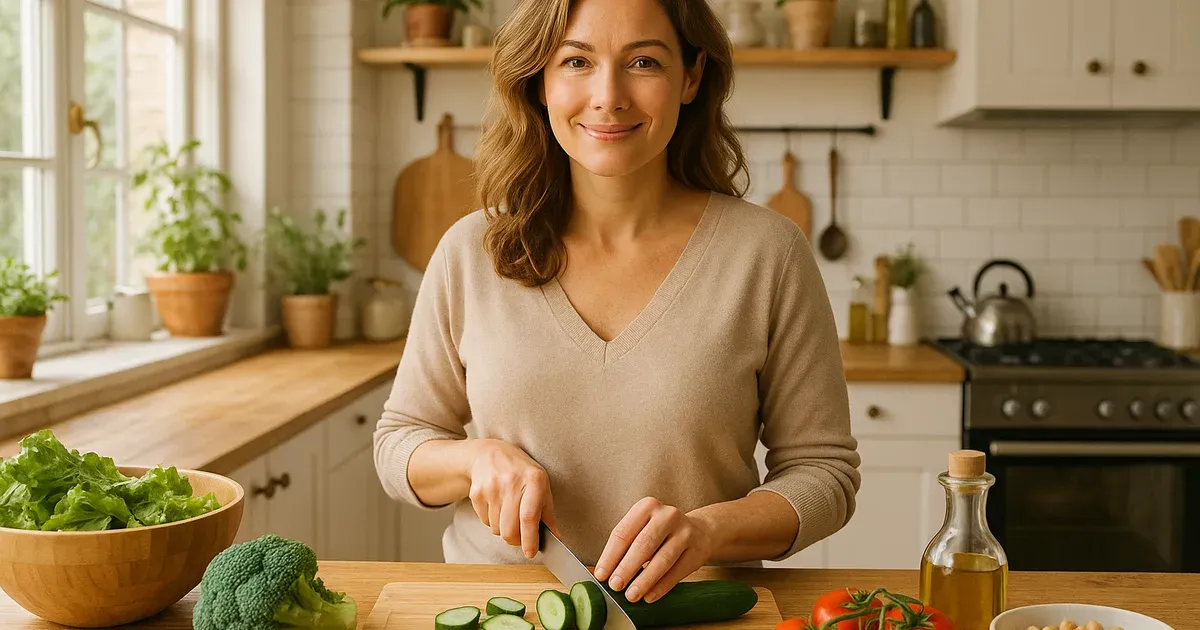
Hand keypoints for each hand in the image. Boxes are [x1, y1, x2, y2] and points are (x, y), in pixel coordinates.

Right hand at [468, 439, 558, 558]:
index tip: (530, 553)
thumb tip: (555, 538)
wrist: (491, 453)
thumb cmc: (522, 472)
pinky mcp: (476, 492)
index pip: (529, 516)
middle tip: (519, 537)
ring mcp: (491, 487)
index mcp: (533, 480)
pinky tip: (496, 505)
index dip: (530, 538)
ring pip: (496, 529)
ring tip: (508, 513)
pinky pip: (485, 521)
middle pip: (509, 529)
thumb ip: (547, 513)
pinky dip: (492, 520)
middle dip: (515, 540)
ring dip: (503, 529)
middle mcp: (511, 483)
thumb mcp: (541, 485)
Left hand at [593, 497, 714, 603]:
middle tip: (615, 586)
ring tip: (631, 595)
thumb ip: (625, 547)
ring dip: (644, 580)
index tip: (601, 575)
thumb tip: (605, 574)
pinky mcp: (697, 550)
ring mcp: (685, 532)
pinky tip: (649, 596)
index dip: (610, 556)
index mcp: (647, 506)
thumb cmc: (660, 533)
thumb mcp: (642, 529)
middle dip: (626, 568)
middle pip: (643, 545)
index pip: (623, 532)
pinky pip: (676, 572)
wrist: (698, 531)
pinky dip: (661, 587)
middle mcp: (667, 516)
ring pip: (662, 560)